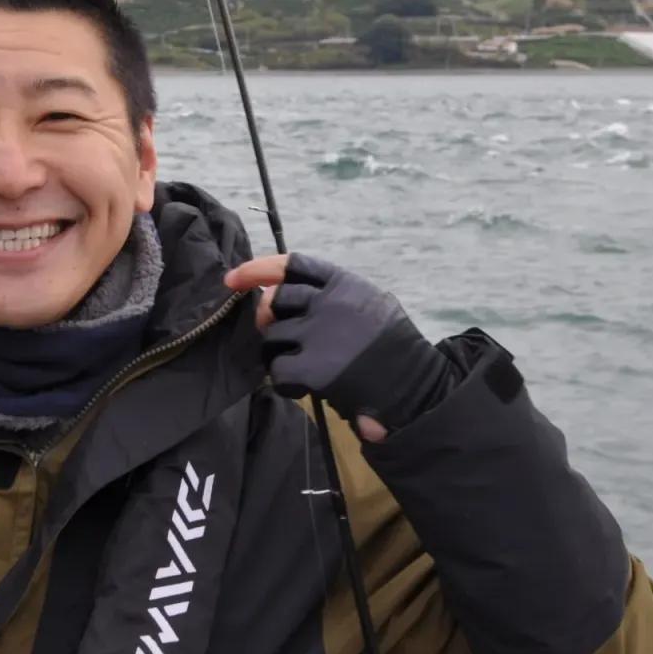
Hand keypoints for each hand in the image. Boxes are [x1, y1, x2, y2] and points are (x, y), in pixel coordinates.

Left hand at [225, 252, 451, 441]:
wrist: (420, 388)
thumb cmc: (396, 351)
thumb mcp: (373, 307)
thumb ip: (333, 298)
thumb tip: (276, 296)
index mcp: (346, 284)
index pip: (293, 265)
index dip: (257, 269)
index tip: (232, 279)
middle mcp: (330, 302)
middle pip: (276, 301)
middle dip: (269, 319)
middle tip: (279, 338)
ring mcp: (320, 333)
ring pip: (272, 336)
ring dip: (277, 353)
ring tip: (299, 367)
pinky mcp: (315, 367)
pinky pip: (277, 370)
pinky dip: (283, 381)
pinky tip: (302, 388)